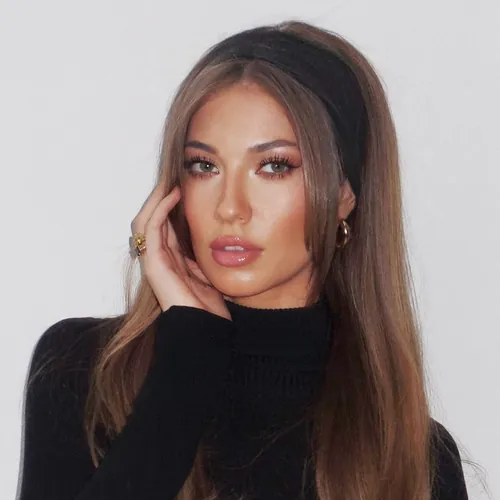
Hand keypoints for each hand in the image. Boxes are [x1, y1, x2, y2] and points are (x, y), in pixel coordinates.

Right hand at [131, 183, 231, 320]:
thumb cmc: (211, 307)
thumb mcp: (209, 272)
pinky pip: (151, 229)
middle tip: (173, 177)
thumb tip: (215, 237)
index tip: (184, 186)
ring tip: (170, 181)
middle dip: (160, 198)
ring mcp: (154, 262)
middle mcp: (160, 259)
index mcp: (172, 261)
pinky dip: (160, 209)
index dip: (171, 206)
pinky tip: (173, 195)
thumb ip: (203, 256)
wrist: (207, 330)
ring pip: (146, 221)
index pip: (165, 227)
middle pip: (152, 221)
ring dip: (157, 199)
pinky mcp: (154, 264)